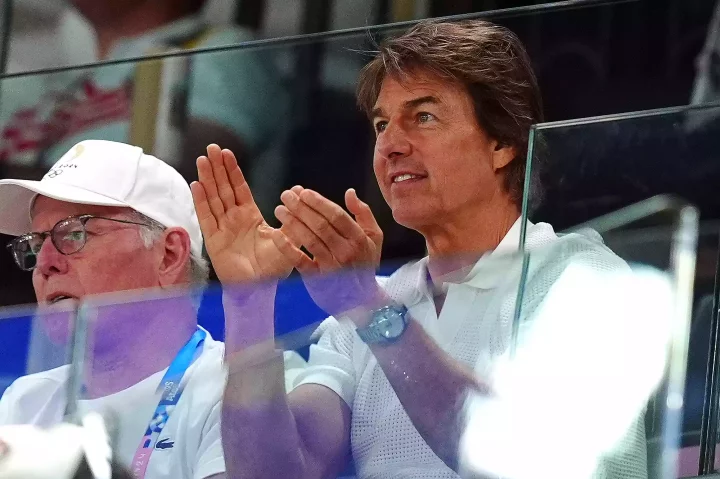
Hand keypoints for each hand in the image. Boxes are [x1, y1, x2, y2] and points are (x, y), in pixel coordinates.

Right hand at [190, 144, 303, 283]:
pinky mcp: (213, 241)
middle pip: (223, 188)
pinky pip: (206, 217)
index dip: (232, 171)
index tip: (227, 153)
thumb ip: (292, 217)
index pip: (239, 188)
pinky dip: (201, 201)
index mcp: (250, 217)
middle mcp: (234, 220)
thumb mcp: (288, 238)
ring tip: (203, 159)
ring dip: (207, 179)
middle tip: (211, 147)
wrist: (261, 289)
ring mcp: (222, 229)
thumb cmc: (273, 268)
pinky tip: (196, 185)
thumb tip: (297, 191)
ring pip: (213, 198)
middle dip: (217, 168)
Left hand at [275, 186, 384, 318]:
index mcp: (359, 239)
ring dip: (292, 222)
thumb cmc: (364, 263)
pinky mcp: (317, 279)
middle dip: (301, 208)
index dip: (318, 202)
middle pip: (320, 225)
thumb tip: (350, 193)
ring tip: (279, 210)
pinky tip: (276, 234)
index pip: (336, 215)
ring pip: (309, 240)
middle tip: (286, 195)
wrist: (362, 300)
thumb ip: (363, 213)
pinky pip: (300, 260)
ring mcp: (331, 266)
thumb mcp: (373, 238)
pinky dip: (287, 247)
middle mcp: (346, 252)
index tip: (303, 192)